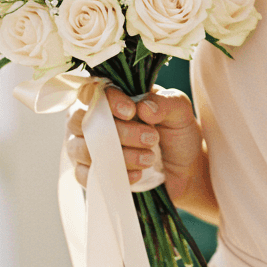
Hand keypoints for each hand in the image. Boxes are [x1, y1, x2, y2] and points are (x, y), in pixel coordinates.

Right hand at [65, 82, 204, 205]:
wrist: (185, 170)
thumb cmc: (178, 133)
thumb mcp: (180, 112)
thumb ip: (165, 103)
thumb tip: (143, 107)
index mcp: (114, 97)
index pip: (93, 90)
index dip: (108, 101)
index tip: (131, 112)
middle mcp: (95, 120)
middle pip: (83, 121)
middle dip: (118, 132)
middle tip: (151, 138)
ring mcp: (88, 147)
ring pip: (80, 148)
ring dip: (117, 155)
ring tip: (149, 158)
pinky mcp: (91, 173)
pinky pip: (83, 175)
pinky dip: (110, 175)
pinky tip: (137, 175)